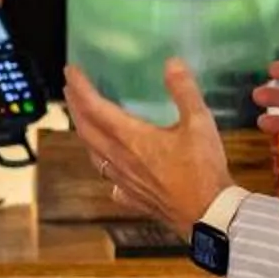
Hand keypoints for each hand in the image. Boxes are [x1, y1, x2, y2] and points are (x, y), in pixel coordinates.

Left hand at [63, 59, 233, 230]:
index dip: (80, 88)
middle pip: (87, 131)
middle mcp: (121, 160)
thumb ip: (184, 91)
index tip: (70, 71)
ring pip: (94, 155)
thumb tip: (171, 63)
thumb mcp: (200, 123)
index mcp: (132, 138)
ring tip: (83, 121)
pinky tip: (111, 168)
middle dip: (75, 108)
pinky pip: (111, 180)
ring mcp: (124, 182)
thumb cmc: (202, 169)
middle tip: (70, 91)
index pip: (95, 108)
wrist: (208, 214)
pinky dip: (105, 168)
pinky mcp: (134, 198)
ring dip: (84, 134)